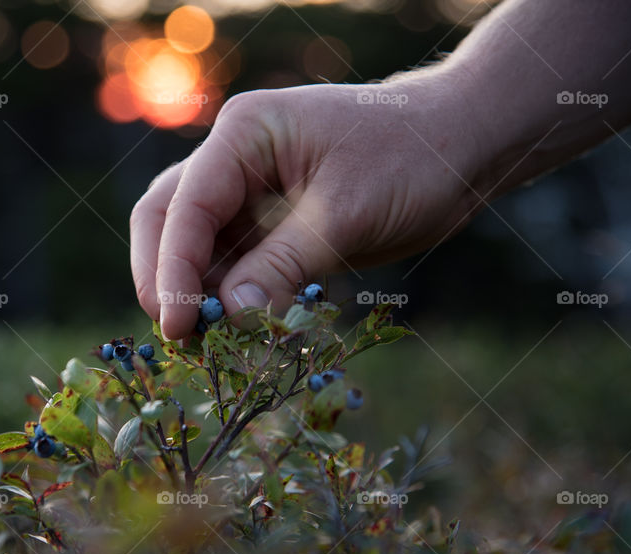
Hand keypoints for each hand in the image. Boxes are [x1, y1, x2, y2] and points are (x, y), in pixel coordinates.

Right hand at [130, 68, 489, 339]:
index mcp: (244, 134)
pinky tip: (240, 329)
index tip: (175, 326)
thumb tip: (232, 316)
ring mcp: (249, 189)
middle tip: (178, 336)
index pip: (184, 206)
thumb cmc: (413, 158)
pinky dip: (232, 296)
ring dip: (198, 293)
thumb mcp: (345, 214)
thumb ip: (283, 264)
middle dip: (166, 278)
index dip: (171, 269)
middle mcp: (235, 158)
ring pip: (197, 246)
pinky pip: (234, 262)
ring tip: (210, 343)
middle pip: (169, 220)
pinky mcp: (270, 221)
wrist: (463, 146)